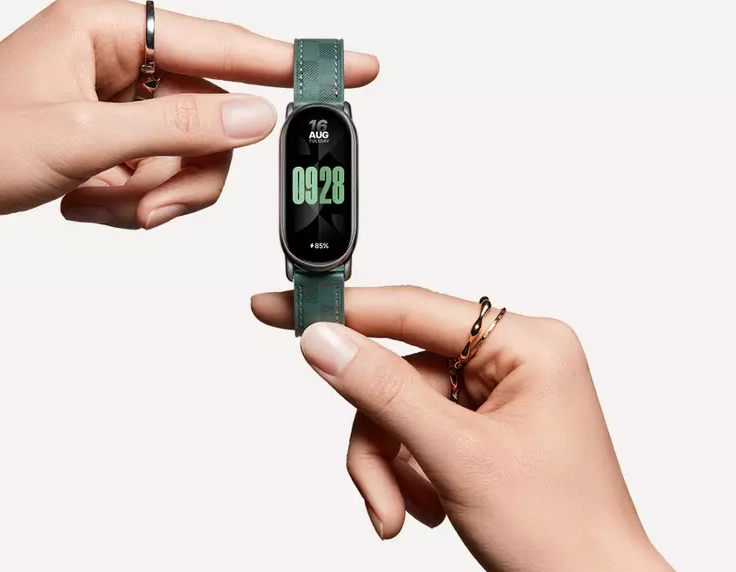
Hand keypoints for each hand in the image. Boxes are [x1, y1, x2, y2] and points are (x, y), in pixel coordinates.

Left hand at [0, 0, 378, 278]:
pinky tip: (85, 201)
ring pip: (189, 152)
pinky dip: (134, 199)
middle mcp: (118, 54)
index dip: (292, 62)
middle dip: (181, 168)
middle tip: (140, 194)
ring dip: (154, 191)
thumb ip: (181, 127)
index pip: (224, 41)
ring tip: (100, 200)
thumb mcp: (84, 140)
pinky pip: (160, 170)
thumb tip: (256, 118)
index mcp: (109, 25)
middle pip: (210, 114)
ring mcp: (115, 97)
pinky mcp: (109, 134)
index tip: (353, 65)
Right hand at [251, 287, 673, 571]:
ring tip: (400, 510)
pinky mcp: (481, 426)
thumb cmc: (563, 535)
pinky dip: (404, 472)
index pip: (410, 308)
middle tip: (373, 485)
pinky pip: (414, 431)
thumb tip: (324, 341)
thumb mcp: (458, 457)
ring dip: (388, 464)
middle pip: (397, 370)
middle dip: (378, 434)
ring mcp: (496, 395)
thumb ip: (383, 391)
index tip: (277, 307)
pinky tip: (426, 505)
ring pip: (398, 407)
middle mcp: (511, 360)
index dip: (339, 309)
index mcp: (526, 344)